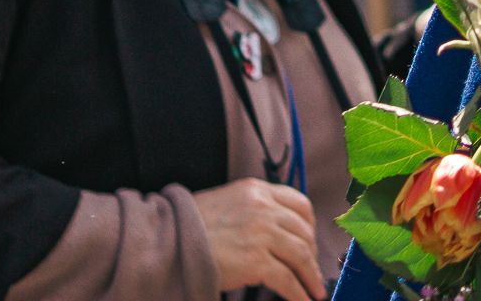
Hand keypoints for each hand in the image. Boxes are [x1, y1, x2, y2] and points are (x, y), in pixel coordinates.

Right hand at [193, 178, 325, 300]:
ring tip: (314, 289)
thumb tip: (278, 230)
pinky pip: (287, 278)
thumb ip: (254, 209)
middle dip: (312, 253)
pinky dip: (299, 291)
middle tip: (312, 269)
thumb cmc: (191, 226)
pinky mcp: (255, 260)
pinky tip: (303, 298)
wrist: (166, 241)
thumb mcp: (228, 202)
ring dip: (311, 275)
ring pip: (301, 255)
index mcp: (257, 190)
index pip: (300, 204)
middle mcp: (263, 207)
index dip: (310, 226)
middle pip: (304, 231)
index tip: (311, 241)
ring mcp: (261, 233)